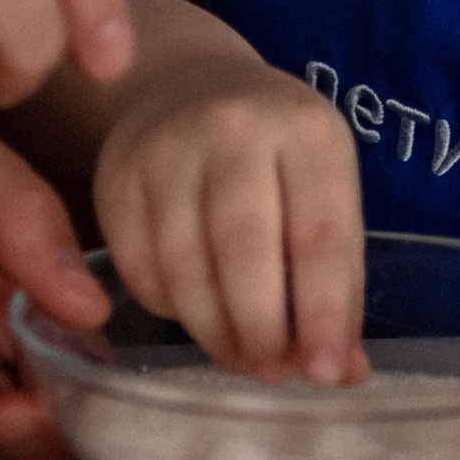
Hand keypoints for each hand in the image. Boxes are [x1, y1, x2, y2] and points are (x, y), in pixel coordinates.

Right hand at [95, 45, 366, 382]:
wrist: (192, 86)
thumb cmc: (276, 156)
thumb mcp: (323, 192)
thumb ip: (338, 280)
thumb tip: (342, 371)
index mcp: (307, 129)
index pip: (319, 234)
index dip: (323, 313)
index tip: (324, 372)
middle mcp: (234, 127)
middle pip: (245, 250)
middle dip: (262, 330)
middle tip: (272, 373)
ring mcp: (167, 147)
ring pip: (186, 267)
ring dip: (215, 332)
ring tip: (239, 357)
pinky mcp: (117, 176)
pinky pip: (140, 269)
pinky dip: (170, 309)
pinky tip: (196, 316)